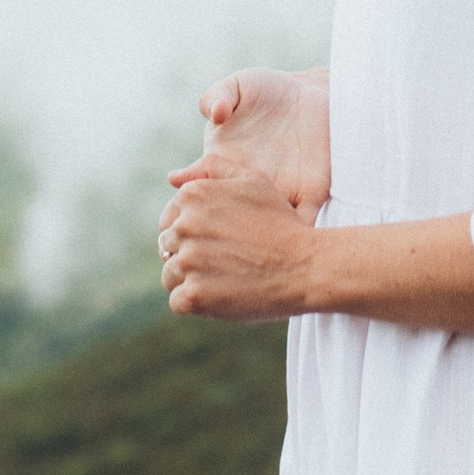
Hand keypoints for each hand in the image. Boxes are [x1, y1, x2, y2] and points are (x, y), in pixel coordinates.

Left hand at [159, 165, 320, 321]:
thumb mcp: (254, 181)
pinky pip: (178, 301)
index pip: (169, 220)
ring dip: (192, 280)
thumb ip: (215, 171)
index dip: (192, 234)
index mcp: (192, 196)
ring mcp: (187, 261)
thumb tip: (174, 178)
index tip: (217, 243)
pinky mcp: (193, 295)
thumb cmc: (282, 223)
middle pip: (168, 247)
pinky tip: (223, 295)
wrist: (305, 266)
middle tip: (225, 262)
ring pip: (170, 275)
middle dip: (191, 256)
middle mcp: (184, 225)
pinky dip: (197, 303)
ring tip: (225, 279)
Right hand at [175, 65, 330, 215]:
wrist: (313, 95)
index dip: (194, 196)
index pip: (200, 188)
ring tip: (258, 225)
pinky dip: (299, 229)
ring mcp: (277, 193)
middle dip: (221, 226)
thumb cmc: (267, 91)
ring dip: (257, 236)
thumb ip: (217, 95)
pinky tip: (294, 225)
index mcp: (221, 164)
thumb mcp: (238, 86)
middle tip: (224, 219)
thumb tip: (215, 114)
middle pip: (228, 217)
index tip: (195, 193)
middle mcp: (245, 186)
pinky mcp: (309, 194)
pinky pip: (304, 220)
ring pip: (262, 227)